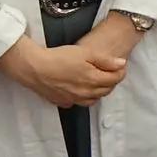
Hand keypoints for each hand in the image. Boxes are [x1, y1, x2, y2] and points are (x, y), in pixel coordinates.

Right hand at [0, 40, 125, 107]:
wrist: (34, 68)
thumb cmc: (59, 58)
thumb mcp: (86, 53)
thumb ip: (106, 60)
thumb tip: (121, 64)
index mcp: (93, 80)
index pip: (115, 80)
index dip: (120, 71)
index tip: (120, 65)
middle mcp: (85, 93)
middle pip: (106, 90)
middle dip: (111, 81)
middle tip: (109, 71)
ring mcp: (73, 99)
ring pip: (93, 99)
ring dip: (98, 91)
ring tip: (95, 80)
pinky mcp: (61, 101)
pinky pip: (78, 102)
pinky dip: (83, 97)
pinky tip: (79, 88)